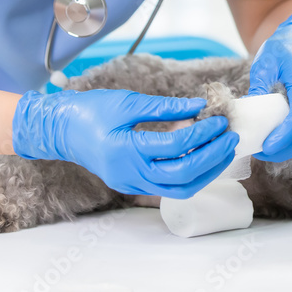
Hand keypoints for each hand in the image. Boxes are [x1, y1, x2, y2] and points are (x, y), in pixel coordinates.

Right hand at [12, 88, 238, 198]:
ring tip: (224, 151)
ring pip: (179, 189)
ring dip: (207, 172)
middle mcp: (130, 174)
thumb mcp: (128, 102)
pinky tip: (205, 158)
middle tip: (230, 136)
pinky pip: (169, 188)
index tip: (219, 119)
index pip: (176, 147)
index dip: (202, 133)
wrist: (62, 130)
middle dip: (212, 156)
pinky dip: (192, 176)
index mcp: (127, 151)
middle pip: (183, 175)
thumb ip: (165, 106)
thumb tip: (199, 106)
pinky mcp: (134, 185)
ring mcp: (132, 184)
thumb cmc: (91, 111)